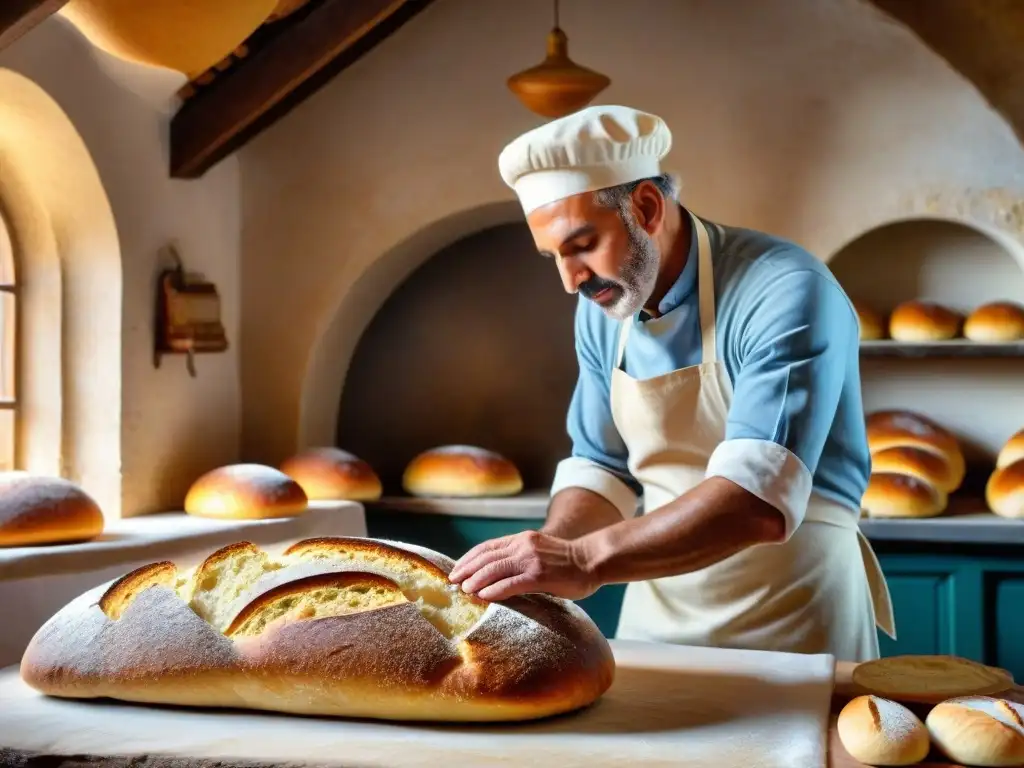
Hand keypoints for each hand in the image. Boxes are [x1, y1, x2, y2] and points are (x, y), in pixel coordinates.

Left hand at [447, 530, 599, 601]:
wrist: (592, 560)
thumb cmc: (567, 561)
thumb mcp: (539, 551)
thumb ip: (521, 557)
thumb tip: (498, 574)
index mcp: (522, 539)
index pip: (487, 547)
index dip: (469, 558)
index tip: (457, 569)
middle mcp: (523, 546)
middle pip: (486, 557)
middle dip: (466, 569)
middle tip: (452, 581)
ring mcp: (530, 560)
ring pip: (494, 569)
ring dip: (475, 580)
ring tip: (464, 589)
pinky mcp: (538, 576)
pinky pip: (510, 583)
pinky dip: (493, 590)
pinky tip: (482, 596)